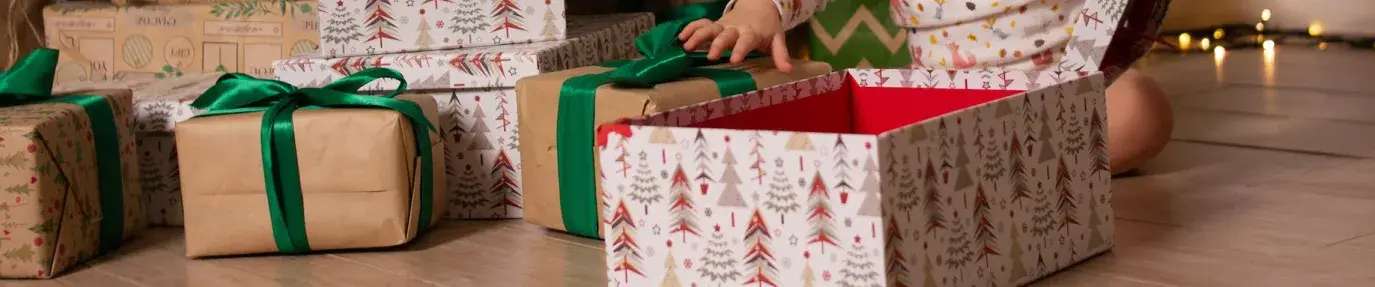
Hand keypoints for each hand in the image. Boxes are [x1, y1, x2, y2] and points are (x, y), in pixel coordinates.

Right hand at [676, 0, 793, 71]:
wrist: (759, 5)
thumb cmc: (767, 27)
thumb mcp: (777, 38)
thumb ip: (780, 54)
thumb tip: (788, 70)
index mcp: (751, 32)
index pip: (746, 40)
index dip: (740, 49)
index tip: (734, 59)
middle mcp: (735, 28)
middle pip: (725, 34)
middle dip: (717, 44)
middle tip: (710, 56)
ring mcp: (723, 25)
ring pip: (709, 28)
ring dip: (698, 36)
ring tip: (686, 47)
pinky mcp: (715, 24)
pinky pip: (701, 24)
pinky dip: (691, 28)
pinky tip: (680, 37)